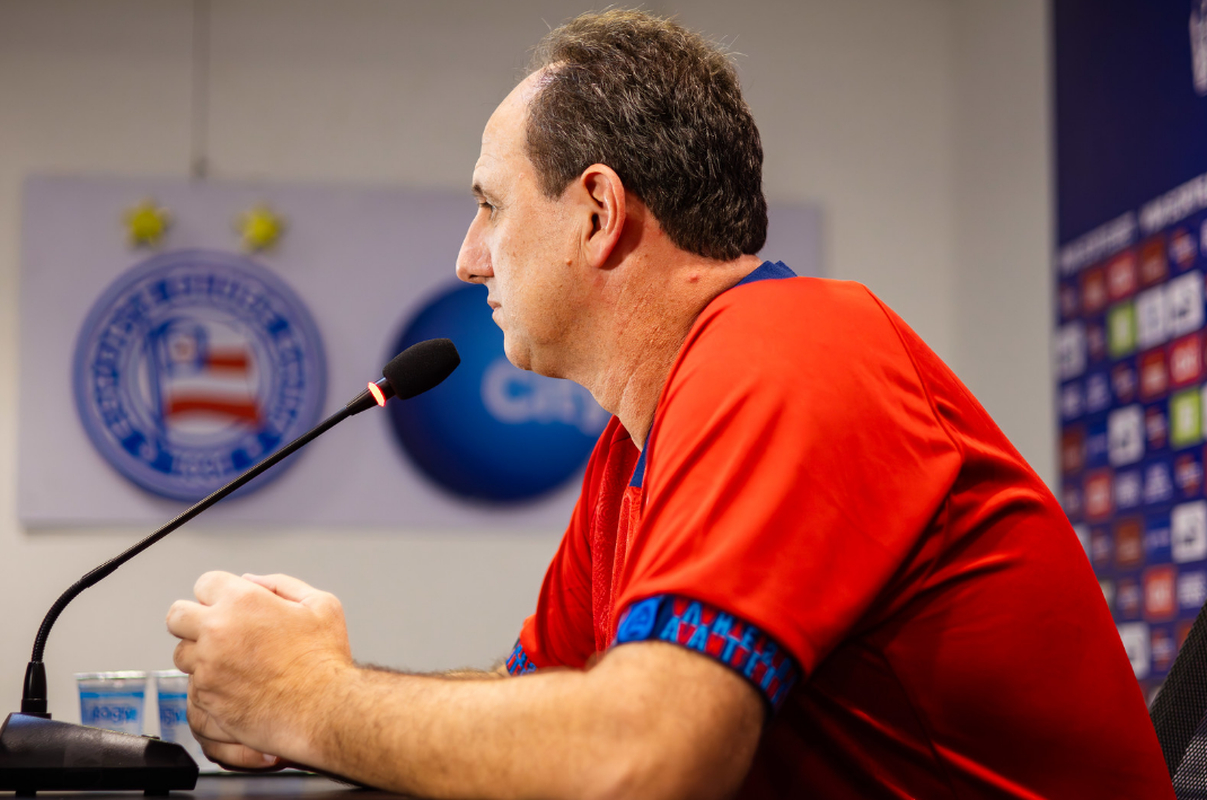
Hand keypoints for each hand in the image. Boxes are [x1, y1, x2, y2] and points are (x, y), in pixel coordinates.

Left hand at [166, 571, 353, 767]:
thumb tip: (251, 581)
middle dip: (192, 619)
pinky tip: (236, 685)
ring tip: (229, 661)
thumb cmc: (324, 660)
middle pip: (177, 616)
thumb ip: (281, 584)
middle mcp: (217, 632)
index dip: (218, 593)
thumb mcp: (321, 604)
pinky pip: (192, 687)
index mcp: (242, 602)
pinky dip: (209, 685)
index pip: (205, 584)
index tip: (227, 604)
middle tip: (213, 629)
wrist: (322, 710)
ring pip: (181, 654)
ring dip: (199, 654)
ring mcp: (208, 667)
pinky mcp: (206, 699)